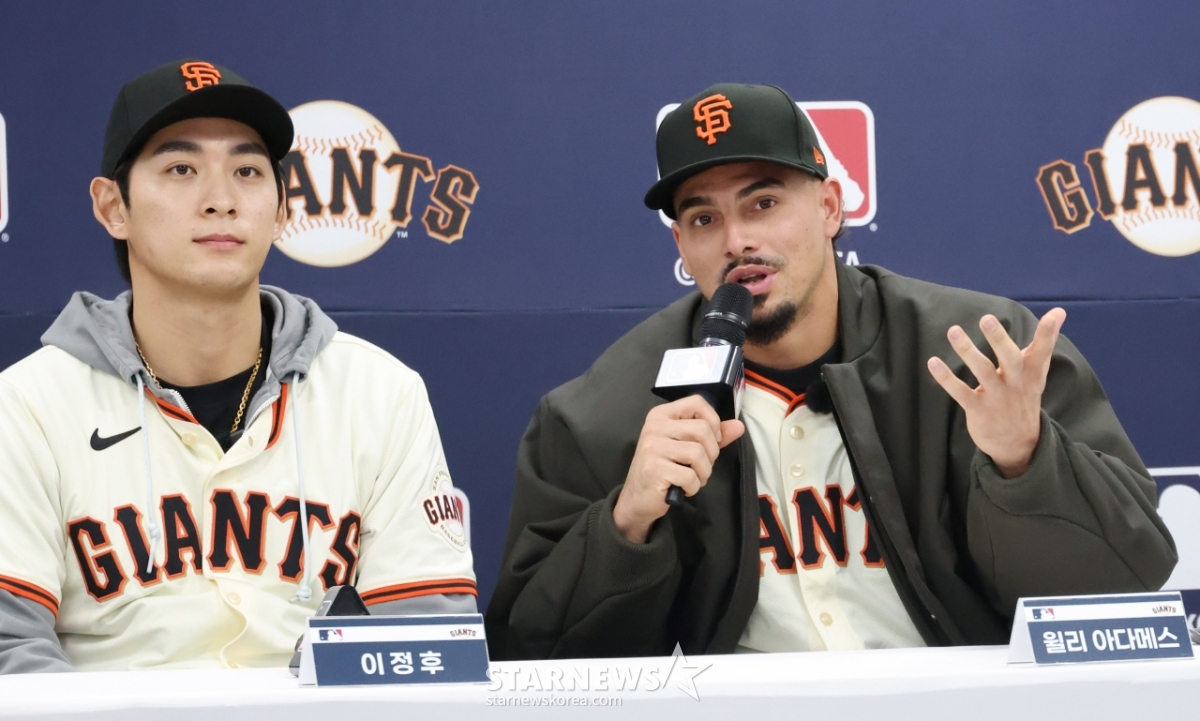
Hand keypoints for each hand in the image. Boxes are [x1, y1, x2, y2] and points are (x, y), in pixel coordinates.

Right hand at [612, 395, 744, 542]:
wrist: (638, 498)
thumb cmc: (664, 469)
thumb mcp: (686, 446)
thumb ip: (712, 435)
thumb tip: (739, 426)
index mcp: (662, 415)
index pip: (697, 403)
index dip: (713, 421)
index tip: (712, 440)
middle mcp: (655, 427)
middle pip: (702, 429)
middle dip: (711, 454)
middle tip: (700, 467)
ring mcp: (652, 447)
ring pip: (698, 453)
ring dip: (703, 473)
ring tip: (692, 478)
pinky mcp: (654, 469)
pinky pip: (690, 476)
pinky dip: (693, 487)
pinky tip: (683, 488)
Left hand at [926, 309, 1065, 478]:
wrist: (1020, 442)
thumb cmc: (1025, 395)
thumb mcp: (1037, 370)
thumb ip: (1045, 341)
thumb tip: (1059, 311)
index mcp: (1031, 371)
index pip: (1043, 350)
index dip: (1048, 333)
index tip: (1054, 315)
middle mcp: (1015, 382)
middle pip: (1010, 358)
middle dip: (998, 339)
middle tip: (987, 318)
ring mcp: (997, 396)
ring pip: (982, 371)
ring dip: (967, 350)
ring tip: (953, 330)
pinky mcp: (979, 409)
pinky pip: (960, 392)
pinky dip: (945, 378)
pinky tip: (933, 361)